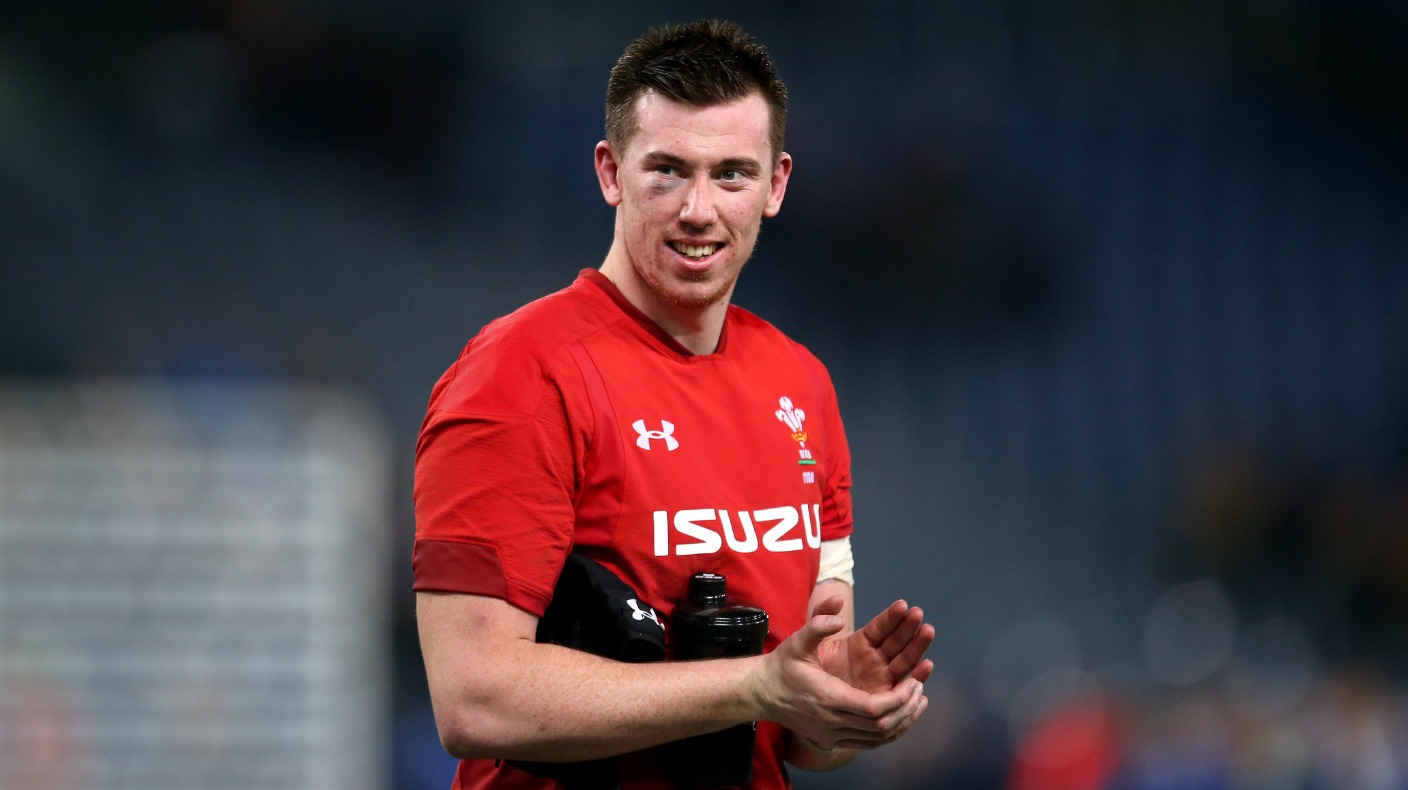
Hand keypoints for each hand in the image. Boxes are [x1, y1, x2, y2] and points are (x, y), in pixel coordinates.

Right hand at [749, 604, 929, 750]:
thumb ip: (818, 623)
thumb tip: (839, 609)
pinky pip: (869, 743)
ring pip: (877, 738)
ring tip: (918, 702)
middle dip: (906, 708)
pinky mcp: (833, 740)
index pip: (873, 708)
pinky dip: (890, 733)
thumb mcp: (797, 640)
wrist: (761, 693)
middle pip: (880, 726)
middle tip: (919, 687)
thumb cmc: (781, 666)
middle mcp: (832, 721)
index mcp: (828, 697)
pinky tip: (903, 717)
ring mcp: (833, 735)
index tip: (913, 682)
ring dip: (903, 722)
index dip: (898, 698)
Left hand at [815, 596, 934, 693]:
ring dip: (918, 647)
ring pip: (904, 661)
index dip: (892, 617)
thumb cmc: (803, 666)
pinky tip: (926, 665)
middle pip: (898, 642)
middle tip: (919, 616)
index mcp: (860, 642)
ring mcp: (881, 676)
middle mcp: (875, 658)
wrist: (802, 698)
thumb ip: (820, 616)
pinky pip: (902, 686)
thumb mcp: (807, 638)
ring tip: (927, 632)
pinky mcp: (884, 695)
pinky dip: (916, 676)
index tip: (903, 605)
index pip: (881, 627)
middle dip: (910, 629)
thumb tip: (838, 598)